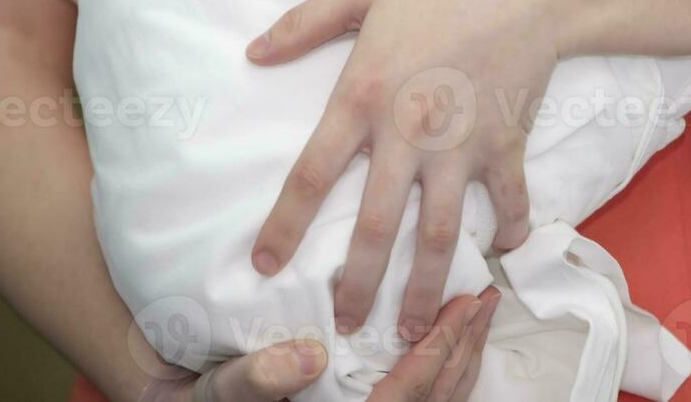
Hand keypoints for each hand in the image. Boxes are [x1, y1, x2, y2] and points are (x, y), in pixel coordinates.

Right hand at [141, 289, 499, 401]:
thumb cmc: (207, 401)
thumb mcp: (222, 390)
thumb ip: (259, 379)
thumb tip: (308, 356)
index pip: (405, 396)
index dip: (436, 352)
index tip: (460, 307)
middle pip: (435, 400)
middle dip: (464, 348)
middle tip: (483, 299)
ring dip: (462, 356)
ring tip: (478, 310)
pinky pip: (423, 399)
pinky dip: (445, 368)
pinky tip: (450, 335)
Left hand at [247, 0, 562, 338]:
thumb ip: (303, 22)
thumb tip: (253, 54)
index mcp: (364, 95)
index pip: (313, 174)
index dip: (285, 225)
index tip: (265, 266)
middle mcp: (409, 133)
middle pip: (376, 226)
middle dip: (359, 285)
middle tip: (345, 327)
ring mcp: (461, 146)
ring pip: (439, 235)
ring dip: (425, 287)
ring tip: (412, 329)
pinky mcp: (505, 145)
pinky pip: (506, 202)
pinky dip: (506, 231)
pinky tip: (499, 254)